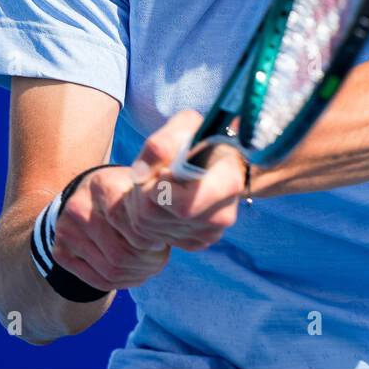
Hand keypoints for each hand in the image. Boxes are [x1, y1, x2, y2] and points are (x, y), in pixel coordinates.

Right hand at [51, 165, 171, 292]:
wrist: (91, 194)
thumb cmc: (126, 192)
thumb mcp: (142, 188)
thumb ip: (155, 205)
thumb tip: (168, 235)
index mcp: (102, 186)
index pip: (131, 227)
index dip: (152, 241)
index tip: (163, 241)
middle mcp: (78, 207)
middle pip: (120, 254)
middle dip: (147, 263)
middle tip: (160, 259)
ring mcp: (65, 231)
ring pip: (110, 271)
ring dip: (136, 275)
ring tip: (149, 265)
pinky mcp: (60, 251)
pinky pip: (95, 281)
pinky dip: (120, 283)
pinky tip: (133, 273)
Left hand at [118, 110, 245, 251]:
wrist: (215, 162)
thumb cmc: (199, 141)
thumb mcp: (185, 127)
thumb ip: (162, 142)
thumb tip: (141, 174)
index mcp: (228, 182)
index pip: (184, 204)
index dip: (161, 189)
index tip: (162, 171)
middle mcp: (223, 214)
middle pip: (157, 215)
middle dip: (144, 191)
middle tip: (153, 174)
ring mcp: (210, 233)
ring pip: (149, 226)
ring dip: (140, 202)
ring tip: (156, 183)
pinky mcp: (197, 242)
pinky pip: (154, 236)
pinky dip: (147, 217)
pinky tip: (162, 200)